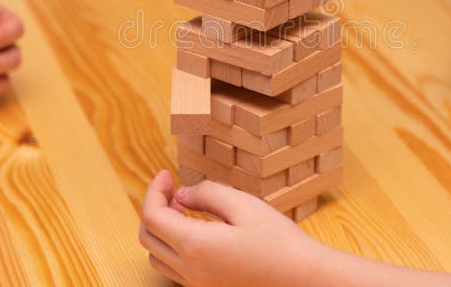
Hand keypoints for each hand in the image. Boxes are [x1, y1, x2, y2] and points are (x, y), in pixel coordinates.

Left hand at [139, 170, 324, 286]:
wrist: (302, 278)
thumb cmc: (278, 241)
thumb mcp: (243, 204)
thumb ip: (207, 193)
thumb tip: (182, 194)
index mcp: (195, 246)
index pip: (151, 216)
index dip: (154, 190)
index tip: (166, 174)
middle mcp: (190, 271)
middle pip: (148, 238)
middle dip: (155, 207)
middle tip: (173, 188)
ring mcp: (197, 284)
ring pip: (158, 256)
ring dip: (162, 229)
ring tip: (184, 208)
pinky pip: (174, 269)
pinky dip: (173, 246)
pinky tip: (197, 230)